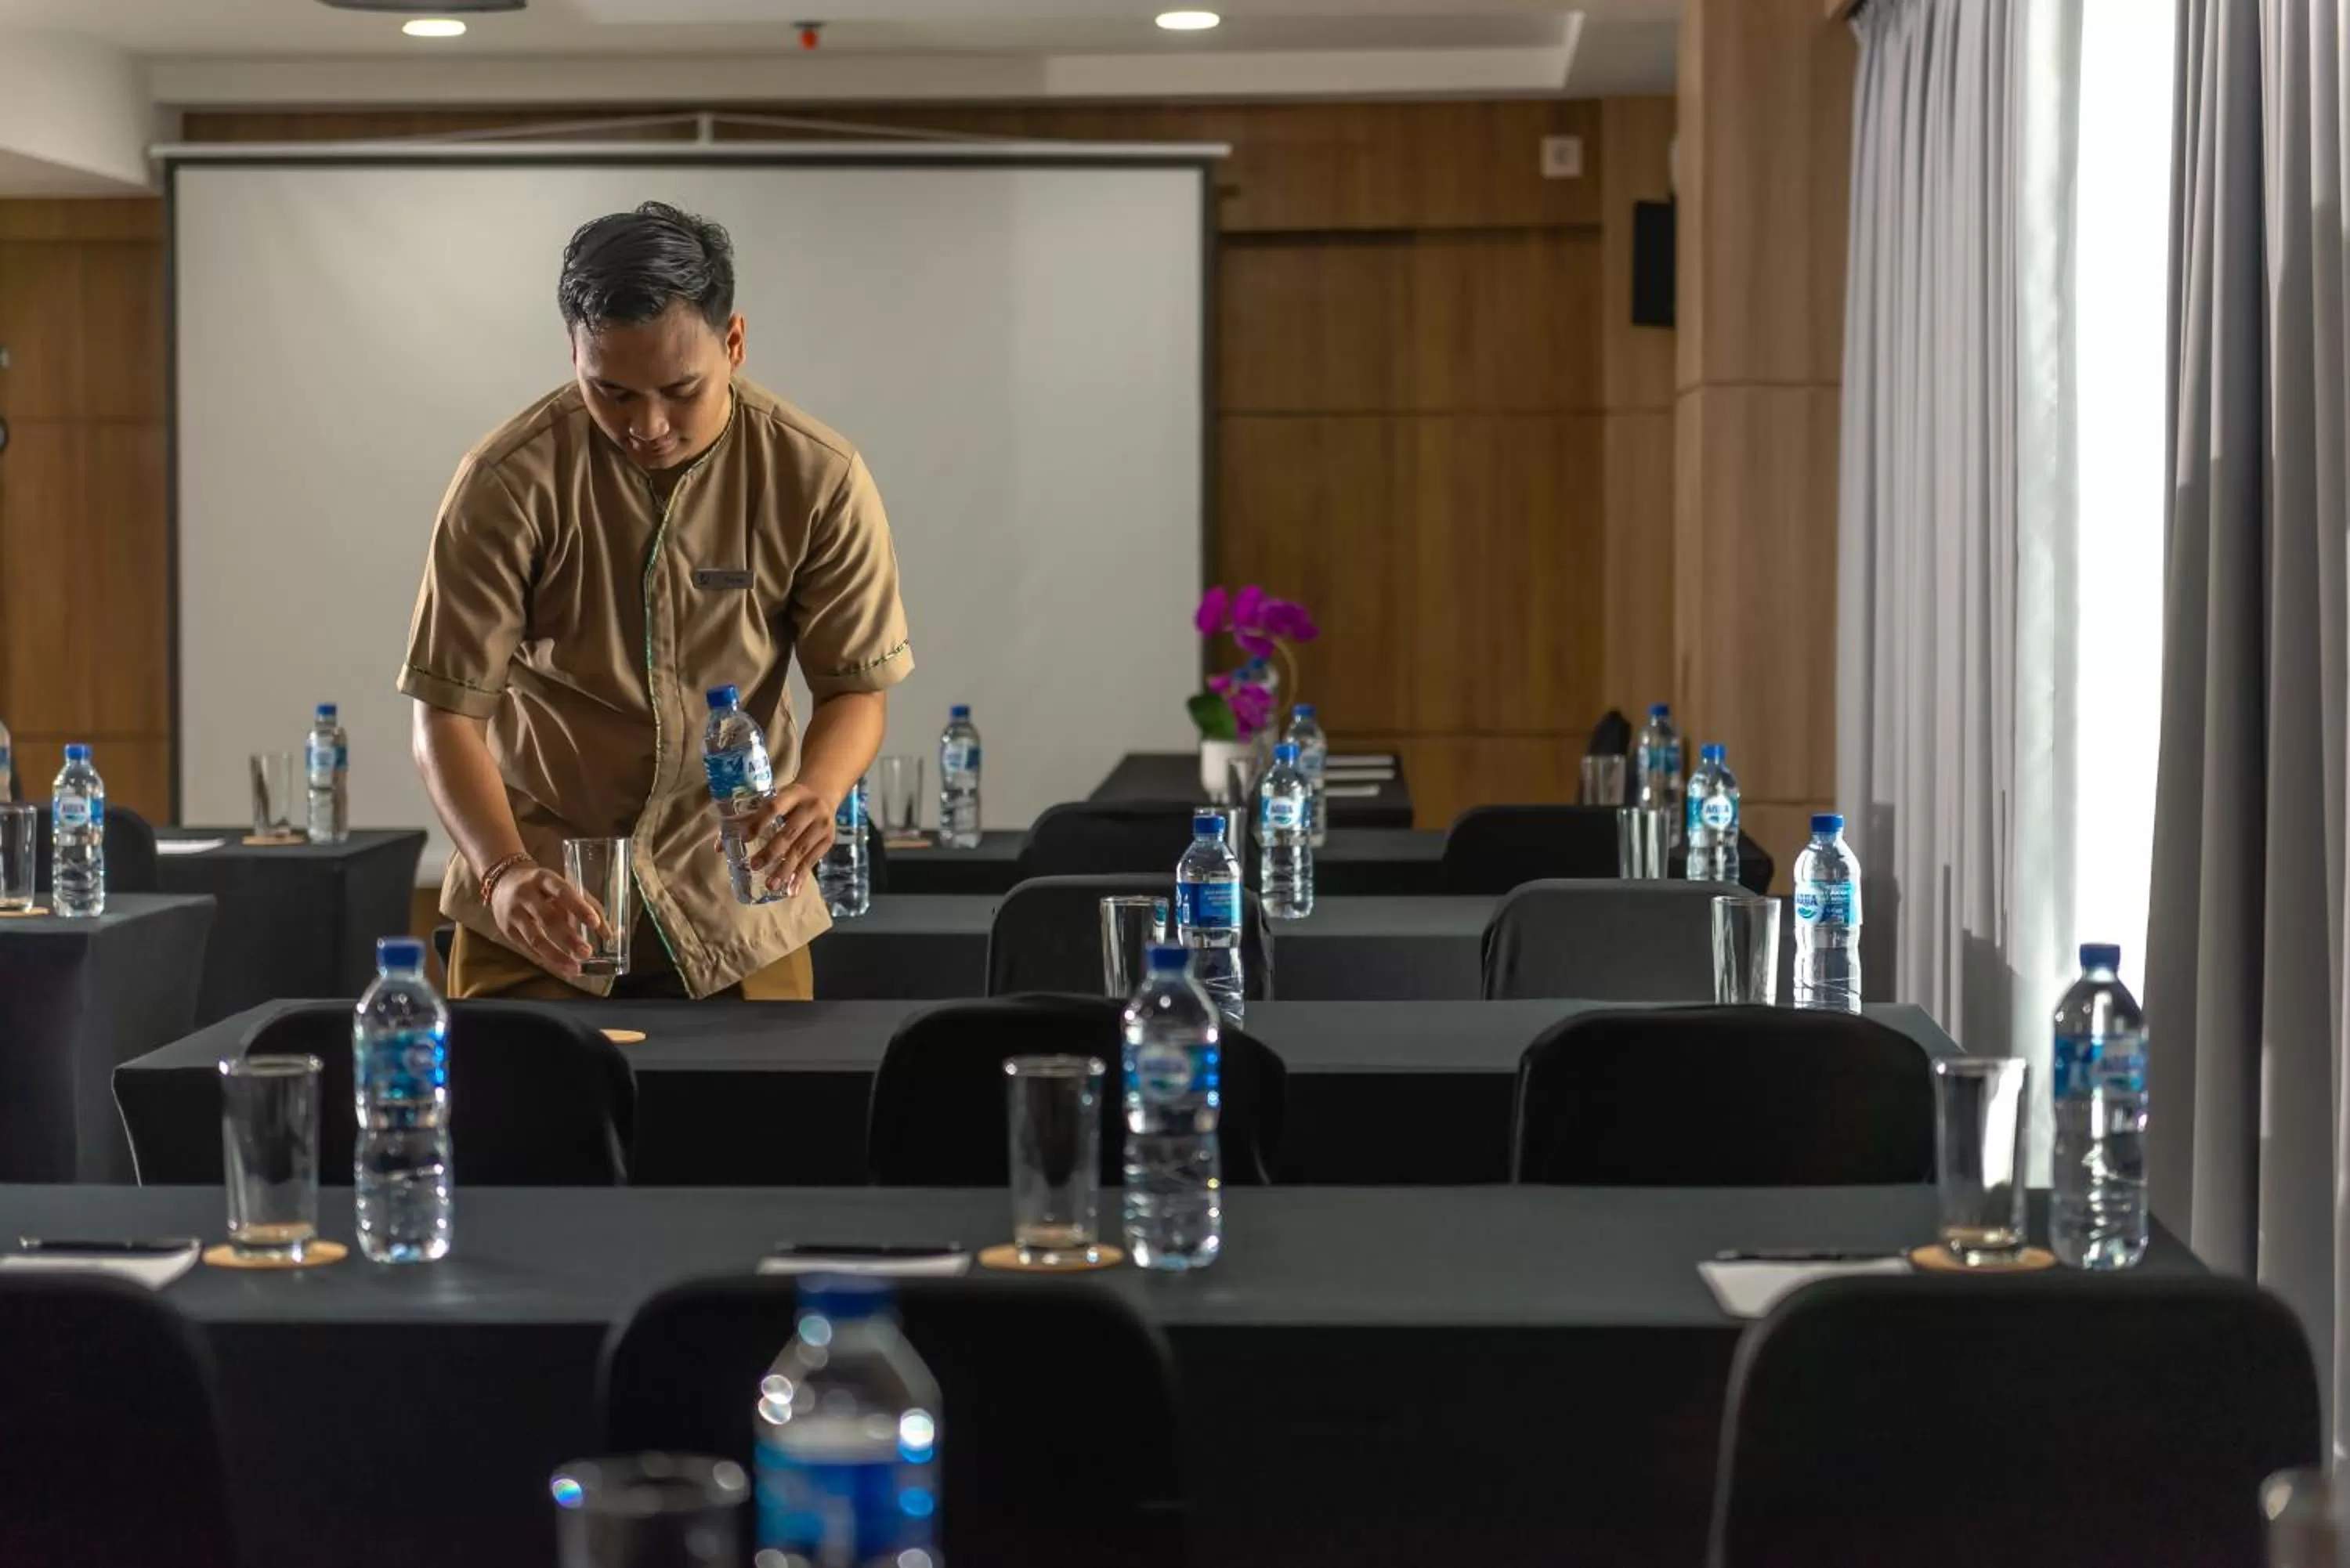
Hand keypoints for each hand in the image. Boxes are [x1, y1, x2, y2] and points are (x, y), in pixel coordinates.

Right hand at [488, 864, 608, 977]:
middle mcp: (525, 895)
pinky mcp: (506, 930)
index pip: (562, 891)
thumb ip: (587, 906)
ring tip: (575, 969)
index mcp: (543, 878)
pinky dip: (545, 960)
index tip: (594, 923)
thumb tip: (610, 934)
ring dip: (556, 956)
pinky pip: (527, 948)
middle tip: (587, 953)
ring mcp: (513, 913)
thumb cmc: (543, 887)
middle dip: (568, 938)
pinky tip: (561, 968)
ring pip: (534, 938)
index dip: (578, 907)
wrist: (502, 882)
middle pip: (547, 918)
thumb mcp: (563, 887)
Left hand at [725, 782, 838, 897]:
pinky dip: (801, 876)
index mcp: (792, 794)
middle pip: (789, 832)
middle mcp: (810, 808)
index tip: (745, 839)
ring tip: (771, 885)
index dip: (759, 823)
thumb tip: (720, 847)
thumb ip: (748, 819)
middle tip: (754, 866)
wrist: (823, 793)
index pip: (774, 807)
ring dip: (785, 869)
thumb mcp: (774, 800)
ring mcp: (822, 825)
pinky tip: (791, 890)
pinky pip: (812, 861)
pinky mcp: (828, 840)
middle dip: (771, 851)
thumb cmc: (789, 801)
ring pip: (801, 849)